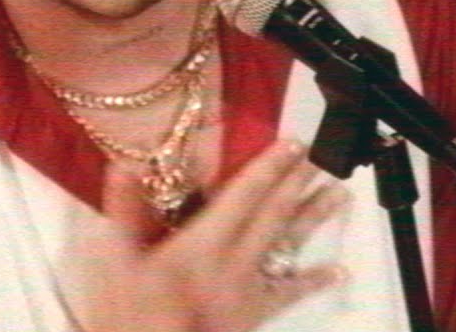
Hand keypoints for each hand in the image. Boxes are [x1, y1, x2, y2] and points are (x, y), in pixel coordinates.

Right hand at [62, 140, 349, 331]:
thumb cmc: (130, 315)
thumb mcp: (115, 263)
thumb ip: (124, 213)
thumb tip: (123, 166)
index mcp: (201, 244)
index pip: (243, 194)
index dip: (269, 165)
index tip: (293, 141)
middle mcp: (233, 262)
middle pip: (272, 214)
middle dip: (296, 181)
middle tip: (321, 155)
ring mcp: (248, 289)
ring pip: (288, 245)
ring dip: (314, 217)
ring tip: (340, 193)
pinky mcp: (253, 315)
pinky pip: (288, 294)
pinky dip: (315, 281)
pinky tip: (339, 271)